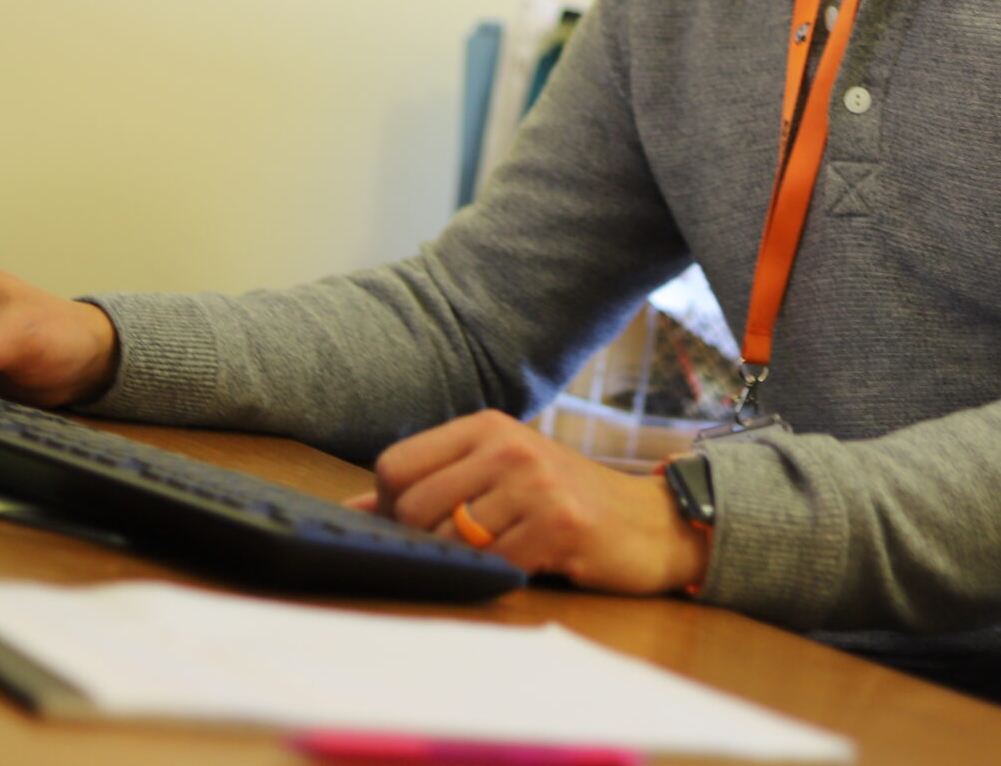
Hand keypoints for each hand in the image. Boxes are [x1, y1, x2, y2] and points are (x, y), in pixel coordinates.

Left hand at [347, 411, 709, 595]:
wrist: (648, 523)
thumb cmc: (560, 502)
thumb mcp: (495, 476)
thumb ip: (430, 487)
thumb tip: (352, 510)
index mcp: (485, 426)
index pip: (393, 465)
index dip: (389, 505)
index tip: (420, 521)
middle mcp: (508, 446)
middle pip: (410, 506)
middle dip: (425, 540)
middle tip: (465, 546)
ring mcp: (535, 482)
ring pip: (449, 539)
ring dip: (466, 560)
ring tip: (500, 550)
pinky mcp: (560, 523)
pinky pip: (494, 564)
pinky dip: (501, 573)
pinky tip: (528, 560)